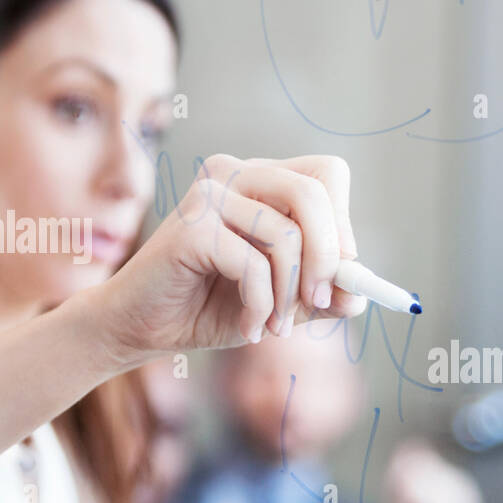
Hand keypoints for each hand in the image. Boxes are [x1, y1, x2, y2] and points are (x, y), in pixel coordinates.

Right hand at [90, 154, 367, 367]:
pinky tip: (247, 329)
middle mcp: (235, 173)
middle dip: (327, 259)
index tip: (341, 273)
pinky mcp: (191, 227)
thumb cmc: (212, 307)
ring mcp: (209, 194)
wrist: (143, 328)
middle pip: (312, 194)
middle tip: (319, 304)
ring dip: (289, 296)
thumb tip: (360, 295)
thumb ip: (322, 295)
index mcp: (262, 181)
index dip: (342, 224)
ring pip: (286, 236)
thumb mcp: (283, 303)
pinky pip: (253, 265)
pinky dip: (260, 306)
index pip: (327, 175)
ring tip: (274, 328)